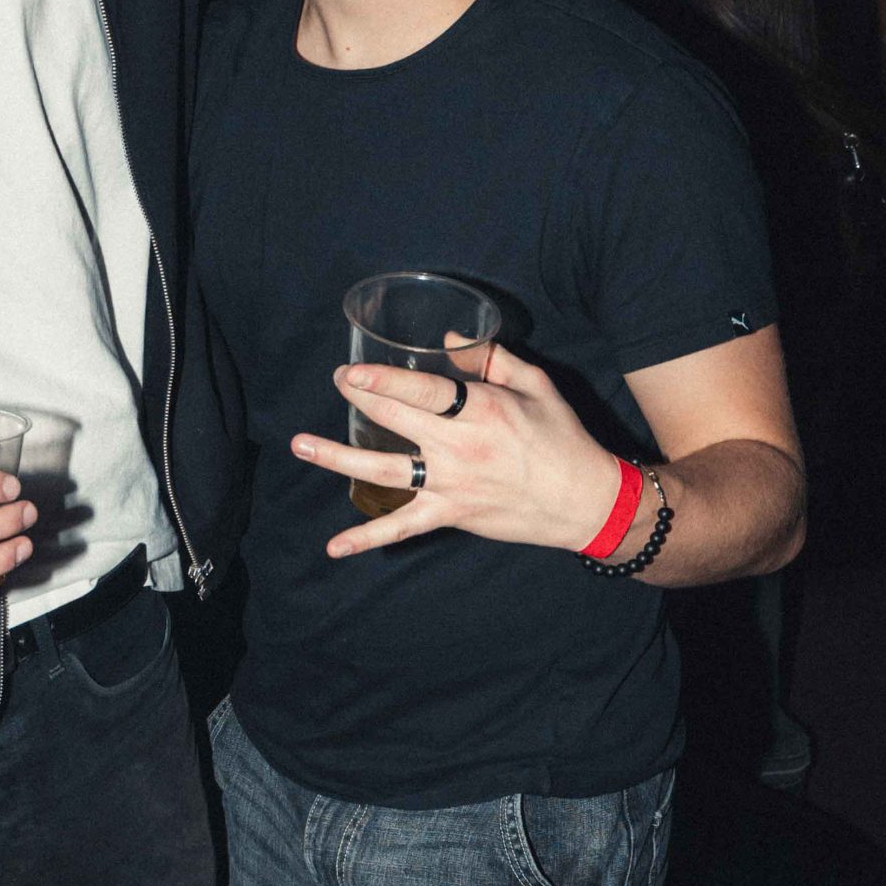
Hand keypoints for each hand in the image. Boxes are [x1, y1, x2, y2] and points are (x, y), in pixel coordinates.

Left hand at [292, 342, 622, 560]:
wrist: (583, 500)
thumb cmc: (562, 437)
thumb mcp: (536, 385)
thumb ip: (491, 357)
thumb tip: (448, 338)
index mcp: (480, 411)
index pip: (421, 390)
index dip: (381, 379)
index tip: (352, 371)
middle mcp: (458, 447)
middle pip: (394, 418)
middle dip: (358, 398)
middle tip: (336, 383)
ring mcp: (450, 484)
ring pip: (383, 469)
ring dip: (338, 456)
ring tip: (302, 444)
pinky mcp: (449, 514)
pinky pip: (401, 528)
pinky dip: (367, 538)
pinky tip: (334, 547)